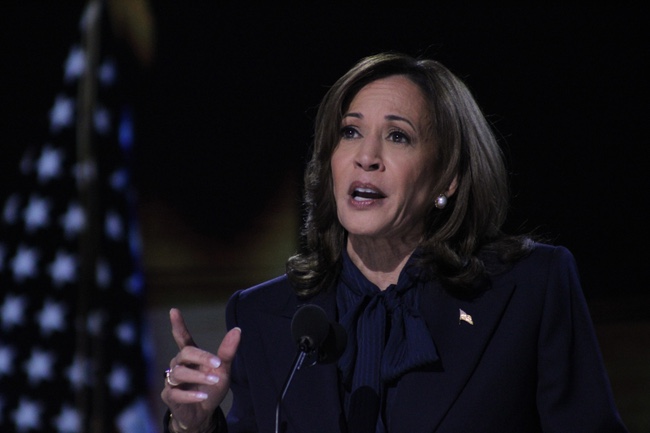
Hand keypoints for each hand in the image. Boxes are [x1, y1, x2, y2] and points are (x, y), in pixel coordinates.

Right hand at [161, 308, 240, 431]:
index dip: (178, 325)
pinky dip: (191, 395)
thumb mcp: (223, 370)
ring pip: (179, 373)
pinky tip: (202, 396)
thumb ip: (227, 351)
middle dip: (201, 357)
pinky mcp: (170, 397)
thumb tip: (237, 329)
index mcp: (191, 357)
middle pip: (185, 353)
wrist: (204, 414)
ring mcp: (172, 381)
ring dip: (198, 377)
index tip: (174, 310)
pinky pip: (176, 393)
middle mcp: (179, 365)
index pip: (183, 338)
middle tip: (218, 364)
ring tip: (214, 381)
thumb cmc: (211, 388)